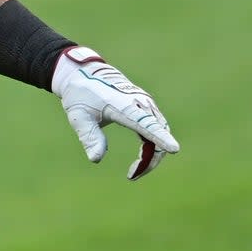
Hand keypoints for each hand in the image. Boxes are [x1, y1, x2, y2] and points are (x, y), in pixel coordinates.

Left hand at [51, 46, 179, 179]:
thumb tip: (96, 159)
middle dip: (150, 159)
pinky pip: (157, 129)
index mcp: (122, 105)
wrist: (85, 74)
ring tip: (133, 172)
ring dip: (152, 155)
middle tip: (132, 176)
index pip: (144, 123)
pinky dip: (152, 146)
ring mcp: (146, 103)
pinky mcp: (147, 107)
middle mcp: (140, 102)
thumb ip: (89, 136)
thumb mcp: (78, 117)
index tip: (174, 149)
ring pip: (160, 132)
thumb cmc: (81, 96)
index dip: (159, 137)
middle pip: (157, 133)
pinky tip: (140, 160)